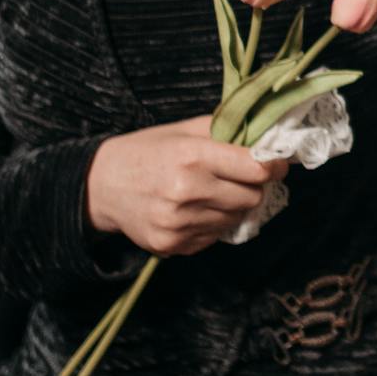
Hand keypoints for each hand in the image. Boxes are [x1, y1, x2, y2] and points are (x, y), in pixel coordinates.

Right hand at [85, 117, 289, 256]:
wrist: (100, 185)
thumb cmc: (148, 151)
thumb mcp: (185, 130)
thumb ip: (228, 132)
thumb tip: (272, 136)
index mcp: (192, 157)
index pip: (257, 169)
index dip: (273, 165)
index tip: (276, 162)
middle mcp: (186, 192)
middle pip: (252, 197)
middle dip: (255, 186)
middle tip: (244, 177)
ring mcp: (178, 223)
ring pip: (236, 218)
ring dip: (235, 205)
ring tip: (215, 192)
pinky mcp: (172, 245)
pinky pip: (214, 236)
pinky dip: (214, 223)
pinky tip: (196, 209)